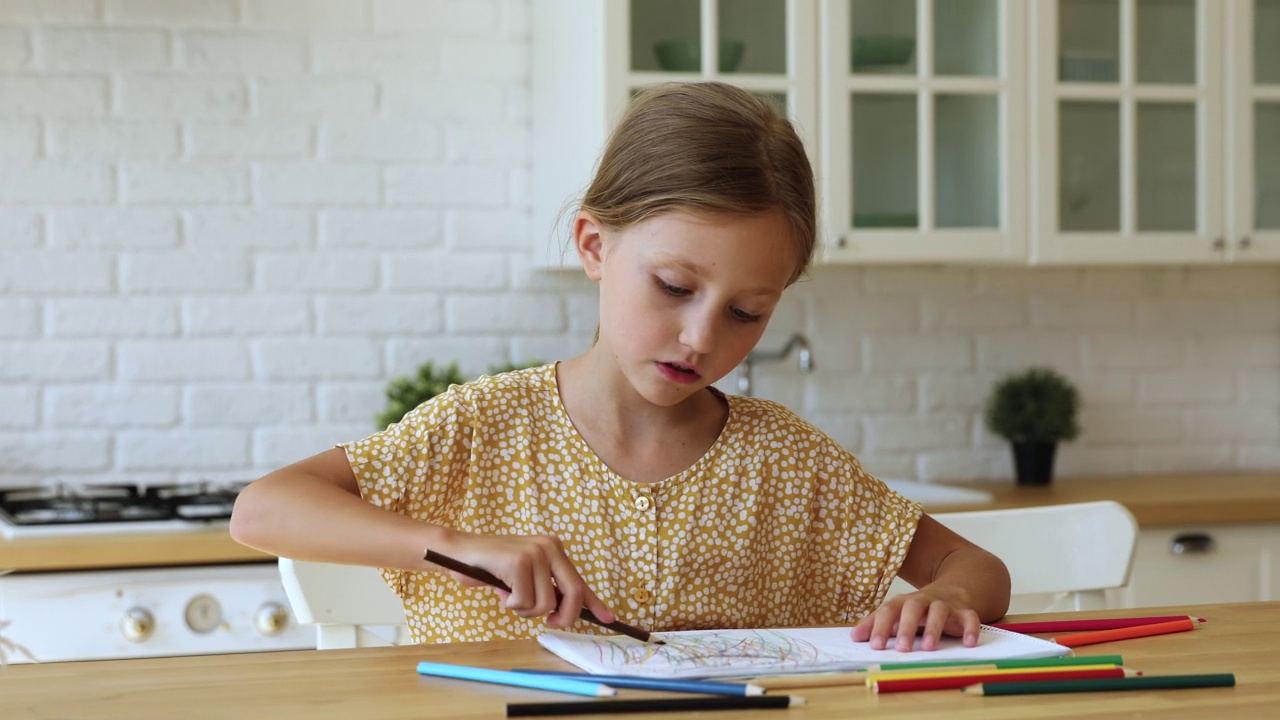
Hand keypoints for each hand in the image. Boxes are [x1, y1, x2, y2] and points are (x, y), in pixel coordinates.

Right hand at [431, 533, 615, 629]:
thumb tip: (566, 613)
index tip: (609, 619)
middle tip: (548, 623)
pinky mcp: (518, 563)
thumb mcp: (526, 575)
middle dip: (563, 617)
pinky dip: (510, 604)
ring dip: (525, 609)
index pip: (580, 582)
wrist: (458, 551)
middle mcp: (550, 547)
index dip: (595, 604)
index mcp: (554, 549)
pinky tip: (500, 590)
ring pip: (544, 604)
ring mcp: (535, 553)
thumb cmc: (491, 567)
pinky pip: (523, 602)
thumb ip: (546, 589)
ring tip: (509, 595)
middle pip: (572, 594)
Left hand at [850, 588, 980, 651]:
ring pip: (940, 611)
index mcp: (903, 602)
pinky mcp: (964, 612)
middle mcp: (923, 601)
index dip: (881, 627)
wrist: (952, 590)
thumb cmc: (917, 610)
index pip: (888, 611)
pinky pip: (969, 617)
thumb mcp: (896, 613)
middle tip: (903, 649)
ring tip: (930, 648)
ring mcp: (945, 605)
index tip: (874, 645)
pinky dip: (970, 629)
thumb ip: (876, 624)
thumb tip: (854, 637)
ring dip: (935, 628)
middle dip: (907, 627)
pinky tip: (968, 643)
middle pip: (913, 608)